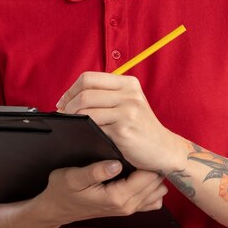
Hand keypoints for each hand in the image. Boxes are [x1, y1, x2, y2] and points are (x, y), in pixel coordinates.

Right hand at [38, 160, 167, 224]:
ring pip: (158, 191)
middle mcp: (127, 206)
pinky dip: (152, 187)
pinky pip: (152, 199)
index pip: (148, 177)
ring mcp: (129, 209)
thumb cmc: (62, 190)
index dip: (148, 159)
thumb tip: (116, 164)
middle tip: (143, 147)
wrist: (56, 209)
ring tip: (142, 158)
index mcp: (117, 197)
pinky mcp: (128, 208)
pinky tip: (141, 173)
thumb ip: (95, 171)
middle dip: (153, 164)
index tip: (142, 144)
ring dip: (154, 175)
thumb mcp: (72, 177)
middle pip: (157, 183)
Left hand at [56, 72, 186, 173]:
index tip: (63, 102)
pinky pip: (93, 126)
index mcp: (128, 83)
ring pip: (86, 108)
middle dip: (68, 105)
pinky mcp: (124, 129)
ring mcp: (127, 111)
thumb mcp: (130, 103)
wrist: (164, 149)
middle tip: (63, 115)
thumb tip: (72, 98)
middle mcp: (129, 94)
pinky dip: (82, 130)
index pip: (89, 78)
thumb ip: (107, 96)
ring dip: (72, 118)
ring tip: (71, 125)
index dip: (71, 90)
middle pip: (85, 92)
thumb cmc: (141, 128)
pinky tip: (81, 134)